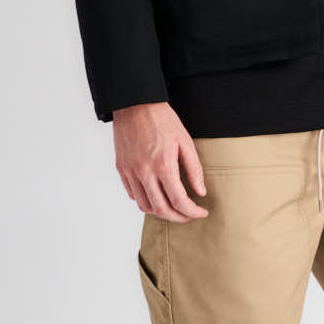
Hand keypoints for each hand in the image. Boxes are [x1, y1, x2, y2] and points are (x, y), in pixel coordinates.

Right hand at [113, 101, 208, 220]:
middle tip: (189, 215)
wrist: (135, 105)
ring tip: (174, 208)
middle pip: (161, 209)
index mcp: (163, 165)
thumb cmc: (163, 121)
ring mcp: (130, 172)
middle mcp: (144, 172)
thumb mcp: (185, 142)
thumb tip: (200, 192)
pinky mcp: (121, 169)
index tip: (202, 212)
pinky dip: (146, 201)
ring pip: (145, 205)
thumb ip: (194, 169)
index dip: (193, 212)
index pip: (179, 201)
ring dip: (161, 212)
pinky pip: (133, 194)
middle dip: (179, 217)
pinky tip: (157, 196)